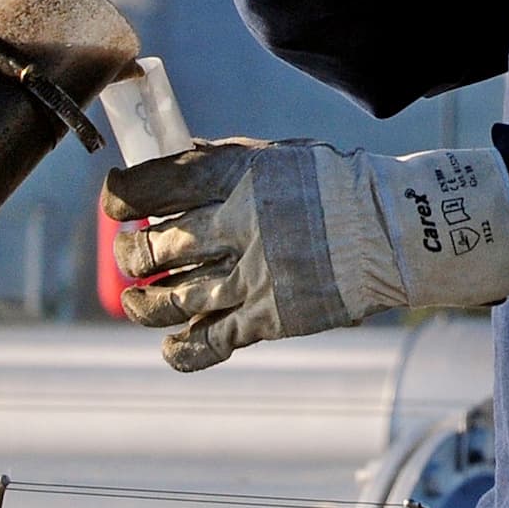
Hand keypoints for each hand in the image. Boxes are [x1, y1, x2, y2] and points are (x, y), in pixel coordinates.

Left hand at [104, 138, 508, 371]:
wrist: (393, 229)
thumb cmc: (331, 185)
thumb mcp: (273, 156)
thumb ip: (219, 162)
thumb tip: (168, 162)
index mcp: (235, 174)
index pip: (151, 185)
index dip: (119, 198)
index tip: (115, 207)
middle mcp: (236, 224)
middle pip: (153, 249)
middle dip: (130, 257)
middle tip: (132, 256)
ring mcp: (251, 275)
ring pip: (170, 299)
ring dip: (143, 303)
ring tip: (137, 300)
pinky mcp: (268, 318)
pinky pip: (208, 343)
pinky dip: (181, 351)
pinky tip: (170, 347)